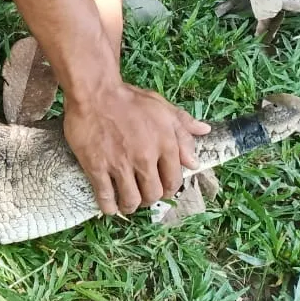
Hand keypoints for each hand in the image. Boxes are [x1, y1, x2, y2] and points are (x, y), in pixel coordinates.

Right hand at [63, 82, 211, 214]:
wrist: (95, 93)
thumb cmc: (128, 99)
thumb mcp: (162, 107)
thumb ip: (183, 124)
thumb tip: (204, 133)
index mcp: (165, 144)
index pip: (174, 180)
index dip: (168, 189)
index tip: (161, 190)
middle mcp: (145, 158)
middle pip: (153, 194)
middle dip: (149, 199)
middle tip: (142, 196)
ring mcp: (120, 164)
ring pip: (131, 200)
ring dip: (130, 206)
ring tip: (126, 204)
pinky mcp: (97, 167)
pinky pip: (106, 196)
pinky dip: (109, 206)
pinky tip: (109, 207)